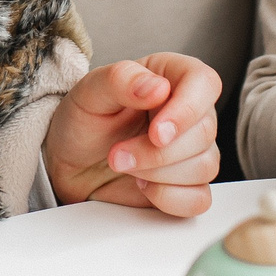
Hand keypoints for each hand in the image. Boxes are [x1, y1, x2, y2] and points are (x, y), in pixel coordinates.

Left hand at [46, 54, 220, 216]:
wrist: (71, 163)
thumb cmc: (83, 122)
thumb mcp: (89, 93)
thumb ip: (121, 80)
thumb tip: (157, 88)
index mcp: (172, 76)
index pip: (204, 84)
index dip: (187, 110)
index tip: (156, 133)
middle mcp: (189, 111)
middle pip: (204, 132)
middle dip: (157, 152)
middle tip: (118, 153)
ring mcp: (193, 150)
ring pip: (204, 167)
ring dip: (158, 174)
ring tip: (125, 165)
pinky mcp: (189, 185)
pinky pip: (199, 199)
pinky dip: (168, 198)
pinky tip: (143, 186)